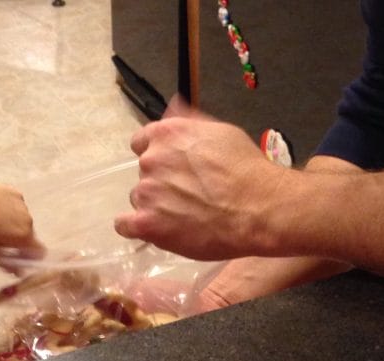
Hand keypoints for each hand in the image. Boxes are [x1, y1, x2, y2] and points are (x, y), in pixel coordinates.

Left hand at [0, 180, 43, 257]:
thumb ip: (7, 263)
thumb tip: (19, 271)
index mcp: (24, 236)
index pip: (40, 251)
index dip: (32, 256)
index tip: (20, 255)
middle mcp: (28, 220)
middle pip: (29, 235)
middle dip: (19, 239)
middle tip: (1, 237)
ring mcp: (23, 205)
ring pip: (23, 219)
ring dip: (14, 223)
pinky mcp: (15, 192)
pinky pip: (17, 205)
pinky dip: (10, 208)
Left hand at [114, 96, 292, 259]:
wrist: (258, 209)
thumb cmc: (246, 170)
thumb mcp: (222, 131)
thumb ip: (190, 122)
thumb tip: (172, 108)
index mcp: (165, 134)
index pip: (141, 142)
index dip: (157, 156)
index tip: (171, 169)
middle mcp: (150, 160)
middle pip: (144, 173)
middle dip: (161, 183)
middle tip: (189, 195)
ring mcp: (146, 192)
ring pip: (139, 199)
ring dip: (155, 206)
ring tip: (185, 216)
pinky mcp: (146, 224)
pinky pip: (125, 225)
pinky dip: (138, 227)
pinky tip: (156, 229)